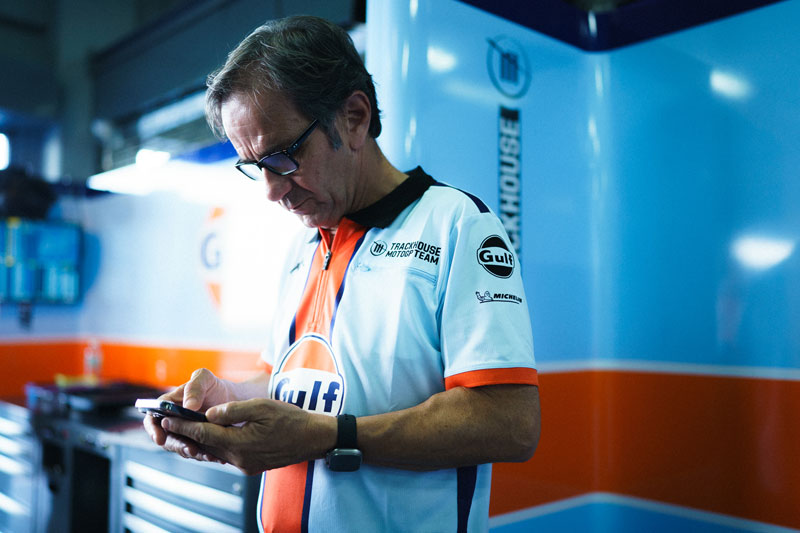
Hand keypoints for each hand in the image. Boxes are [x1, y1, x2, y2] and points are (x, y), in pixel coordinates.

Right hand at [143, 368, 235, 459]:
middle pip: (166, 438)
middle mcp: (174, 422)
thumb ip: (195, 387)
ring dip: (192, 453)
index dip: (153, 430)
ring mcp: (185, 434)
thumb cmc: (214, 386)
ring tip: (207, 454)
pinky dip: (204, 455)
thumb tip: (188, 406)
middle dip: (177, 446)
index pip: (152, 419)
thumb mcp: (205, 379)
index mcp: (168, 405)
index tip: (160, 438)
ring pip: (181, 448)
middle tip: (190, 449)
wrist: (235, 399)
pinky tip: (216, 456)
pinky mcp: (198, 443)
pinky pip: (197, 453)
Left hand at [158, 398, 336, 474]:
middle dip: (185, 433)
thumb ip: (233, 410)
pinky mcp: (251, 466)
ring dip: (198, 440)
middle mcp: (238, 458)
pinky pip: (227, 455)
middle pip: (204, 445)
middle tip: (167, 421)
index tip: (166, 417)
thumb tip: (209, 413)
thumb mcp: (262, 407)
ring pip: (214, 451)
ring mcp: (245, 464)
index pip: (203, 433)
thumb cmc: (291, 419)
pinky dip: (215, 445)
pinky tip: (210, 436)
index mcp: (239, 443)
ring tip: (184, 429)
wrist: (312, 439)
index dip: (183, 424)